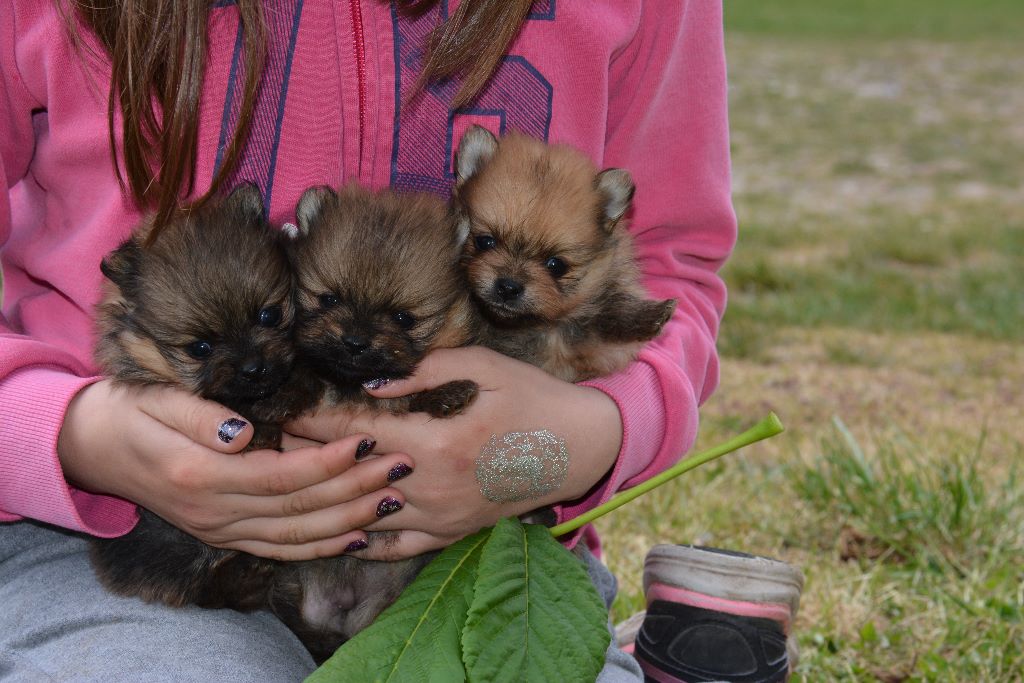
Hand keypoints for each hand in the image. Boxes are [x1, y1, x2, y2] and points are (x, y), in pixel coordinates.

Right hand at [57, 380, 412, 559]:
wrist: (93, 447)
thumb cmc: (130, 411)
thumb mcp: (157, 399)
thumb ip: (201, 417)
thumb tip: (246, 433)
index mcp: (201, 474)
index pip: (280, 474)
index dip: (328, 461)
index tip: (368, 440)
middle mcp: (213, 511)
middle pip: (298, 508)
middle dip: (354, 488)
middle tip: (400, 466)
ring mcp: (219, 529)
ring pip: (295, 535)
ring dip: (348, 521)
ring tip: (392, 500)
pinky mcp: (224, 535)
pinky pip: (278, 549)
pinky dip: (319, 547)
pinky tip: (355, 538)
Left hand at [286, 346, 622, 559]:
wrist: (579, 448)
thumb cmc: (533, 398)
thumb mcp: (485, 367)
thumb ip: (425, 371)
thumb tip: (371, 383)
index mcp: (440, 442)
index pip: (358, 433)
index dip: (317, 422)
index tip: (287, 412)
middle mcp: (435, 488)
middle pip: (352, 477)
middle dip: (311, 459)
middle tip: (279, 443)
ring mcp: (444, 517)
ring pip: (367, 516)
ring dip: (331, 498)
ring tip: (301, 481)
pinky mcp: (453, 533)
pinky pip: (397, 547)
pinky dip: (364, 540)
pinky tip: (341, 528)